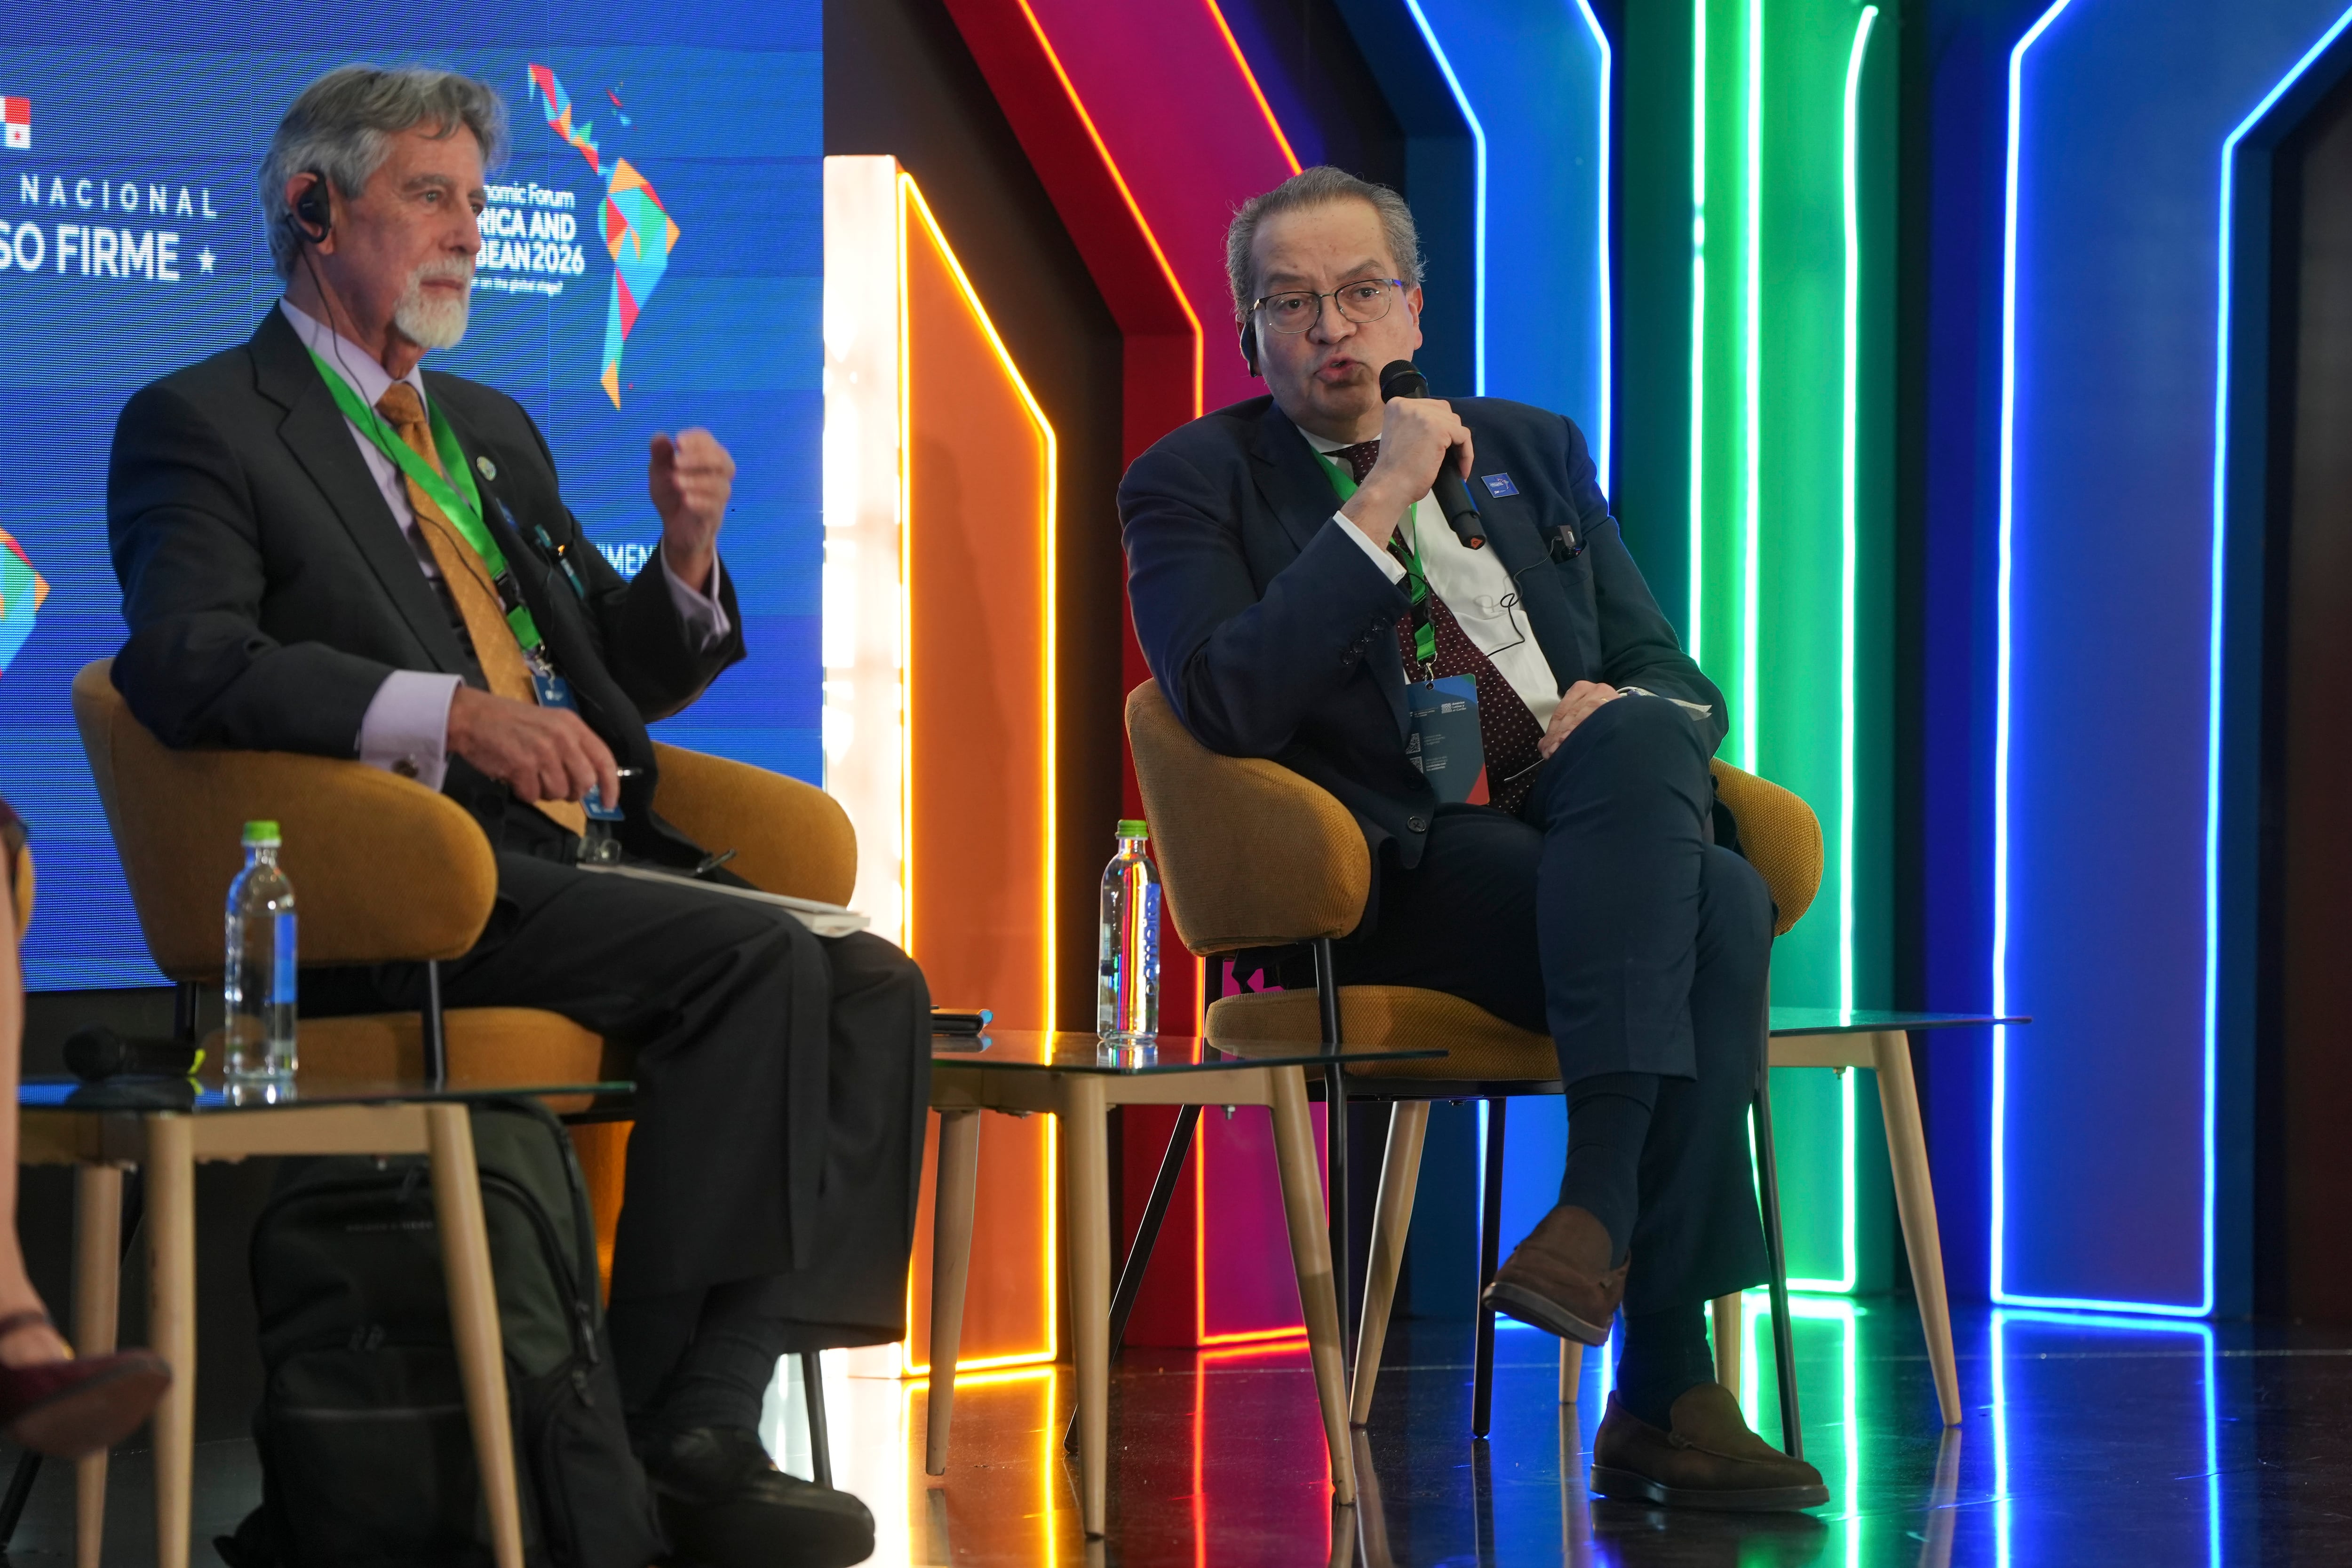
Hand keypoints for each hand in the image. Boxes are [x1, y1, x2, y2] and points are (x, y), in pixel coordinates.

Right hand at [446, 685, 620, 807]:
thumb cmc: (510, 722)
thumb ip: (572, 747)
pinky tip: (515, 777)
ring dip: (545, 792)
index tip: (609, 803)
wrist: (471, 716)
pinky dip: (524, 793)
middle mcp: (562, 738)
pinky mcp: (522, 766)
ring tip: (530, 776)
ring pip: (559, 792)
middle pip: (584, 782)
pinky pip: (533, 796)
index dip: (611, 785)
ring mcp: (542, 752)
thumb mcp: (549, 724)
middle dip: (572, 792)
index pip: (604, 759)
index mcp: (572, 726)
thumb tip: (590, 780)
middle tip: (555, 787)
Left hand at [649, 428, 734, 590]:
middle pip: (721, 460)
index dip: (695, 439)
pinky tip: (686, 499)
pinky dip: (700, 501)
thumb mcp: (660, 472)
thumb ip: (660, 455)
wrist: (676, 526)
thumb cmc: (672, 493)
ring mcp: (718, 496)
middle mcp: (717, 474)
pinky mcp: (713, 515)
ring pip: (720, 485)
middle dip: (699, 458)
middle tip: (676, 462)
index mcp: (705, 457)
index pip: (706, 440)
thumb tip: (659, 436)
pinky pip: (714, 507)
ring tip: (676, 482)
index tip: (677, 443)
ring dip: (697, 481)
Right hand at [1340, 396, 1473, 548]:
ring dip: (1459, 445)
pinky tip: (1460, 470)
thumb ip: (1417, 426)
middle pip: (1444, 412)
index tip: (1441, 448)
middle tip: (1450, 456)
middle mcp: (1409, 405)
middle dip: (1450, 433)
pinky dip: (1466, 454)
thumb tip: (1443, 429)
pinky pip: (1463, 436)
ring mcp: (1424, 414)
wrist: (1390, 487)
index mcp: (1397, 405)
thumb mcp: (1402, 437)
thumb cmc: (1394, 471)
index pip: (1430, 408)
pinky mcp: (1439, 427)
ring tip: (1456, 465)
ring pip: (1455, 424)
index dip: (1439, 427)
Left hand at [1539, 681, 1620, 758]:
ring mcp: (1606, 694)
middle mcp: (1593, 689)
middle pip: (1570, 713)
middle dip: (1559, 735)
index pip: (1561, 712)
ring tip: (1563, 749)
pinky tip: (1583, 739)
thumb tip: (1544, 747)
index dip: (1552, 732)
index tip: (1546, 749)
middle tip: (1552, 753)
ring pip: (1583, 713)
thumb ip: (1562, 730)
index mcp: (1579, 689)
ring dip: (1572, 733)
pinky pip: (1599, 714)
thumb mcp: (1580, 719)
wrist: (1630, 715)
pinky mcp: (1617, 702)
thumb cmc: (1601, 719)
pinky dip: (1589, 727)